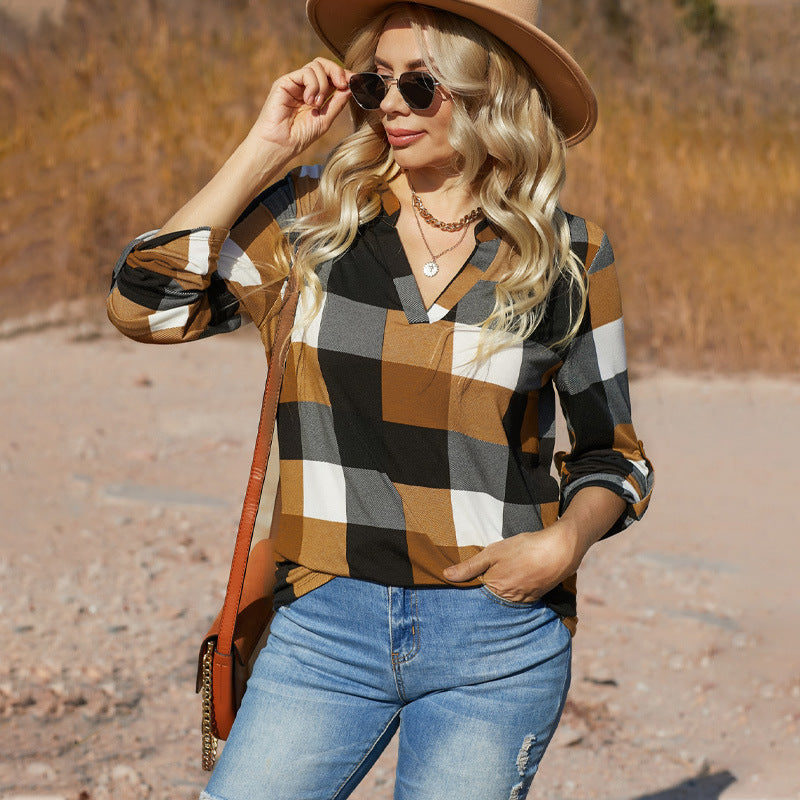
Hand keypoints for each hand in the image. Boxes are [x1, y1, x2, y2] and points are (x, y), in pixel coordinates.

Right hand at [249, 57, 352, 156]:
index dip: (344, 76)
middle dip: (337, 71)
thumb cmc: (300, 136)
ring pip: (316, 66)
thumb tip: (351, 86)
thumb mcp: (325, 119)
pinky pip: (305, 72)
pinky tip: (309, 101)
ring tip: (316, 104)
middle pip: (324, 65)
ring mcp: (295, 83)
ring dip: (323, 84)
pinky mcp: (285, 82)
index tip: (355, 81)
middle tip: (342, 84)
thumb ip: (338, 102)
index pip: (331, 76)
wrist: (280, 144)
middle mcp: (304, 86)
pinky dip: (313, 85)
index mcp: (315, 94)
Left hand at [442, 522, 586, 602]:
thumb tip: (446, 576)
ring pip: (505, 599)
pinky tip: (518, 579)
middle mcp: (507, 599)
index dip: (470, 587)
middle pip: (490, 598)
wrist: (558, 551)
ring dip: (502, 592)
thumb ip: (469, 566)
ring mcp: (522, 600)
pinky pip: (519, 598)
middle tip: (486, 580)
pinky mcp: (535, 598)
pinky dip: (515, 591)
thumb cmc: (523, 549)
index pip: (475, 593)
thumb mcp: (492, 553)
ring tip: (504, 579)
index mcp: (494, 588)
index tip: (464, 585)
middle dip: (485, 592)